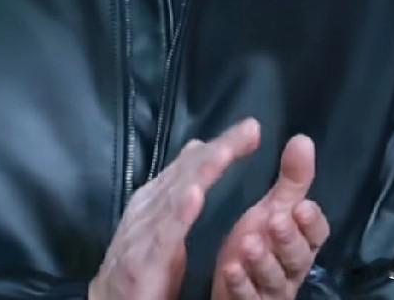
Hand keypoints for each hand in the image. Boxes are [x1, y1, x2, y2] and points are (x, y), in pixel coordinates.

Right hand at [88, 117, 260, 299]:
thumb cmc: (141, 266)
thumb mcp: (164, 223)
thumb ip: (181, 190)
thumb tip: (200, 149)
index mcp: (156, 197)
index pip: (192, 164)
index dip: (221, 144)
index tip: (252, 129)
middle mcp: (148, 205)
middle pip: (188, 171)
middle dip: (219, 149)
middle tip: (249, 130)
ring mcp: (143, 230)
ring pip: (176, 194)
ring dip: (201, 171)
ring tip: (225, 152)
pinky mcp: (141, 259)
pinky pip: (163, 233)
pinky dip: (179, 212)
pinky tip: (195, 196)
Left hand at [210, 134, 330, 299]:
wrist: (234, 286)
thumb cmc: (258, 243)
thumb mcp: (275, 210)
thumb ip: (292, 182)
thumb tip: (304, 139)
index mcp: (300, 241)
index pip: (316, 234)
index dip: (311, 223)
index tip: (302, 206)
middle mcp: (289, 268)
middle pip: (297, 257)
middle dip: (288, 239)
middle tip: (274, 221)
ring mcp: (270, 289)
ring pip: (274, 279)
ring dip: (263, 261)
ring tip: (248, 244)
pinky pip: (248, 298)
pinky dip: (241, 284)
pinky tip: (231, 268)